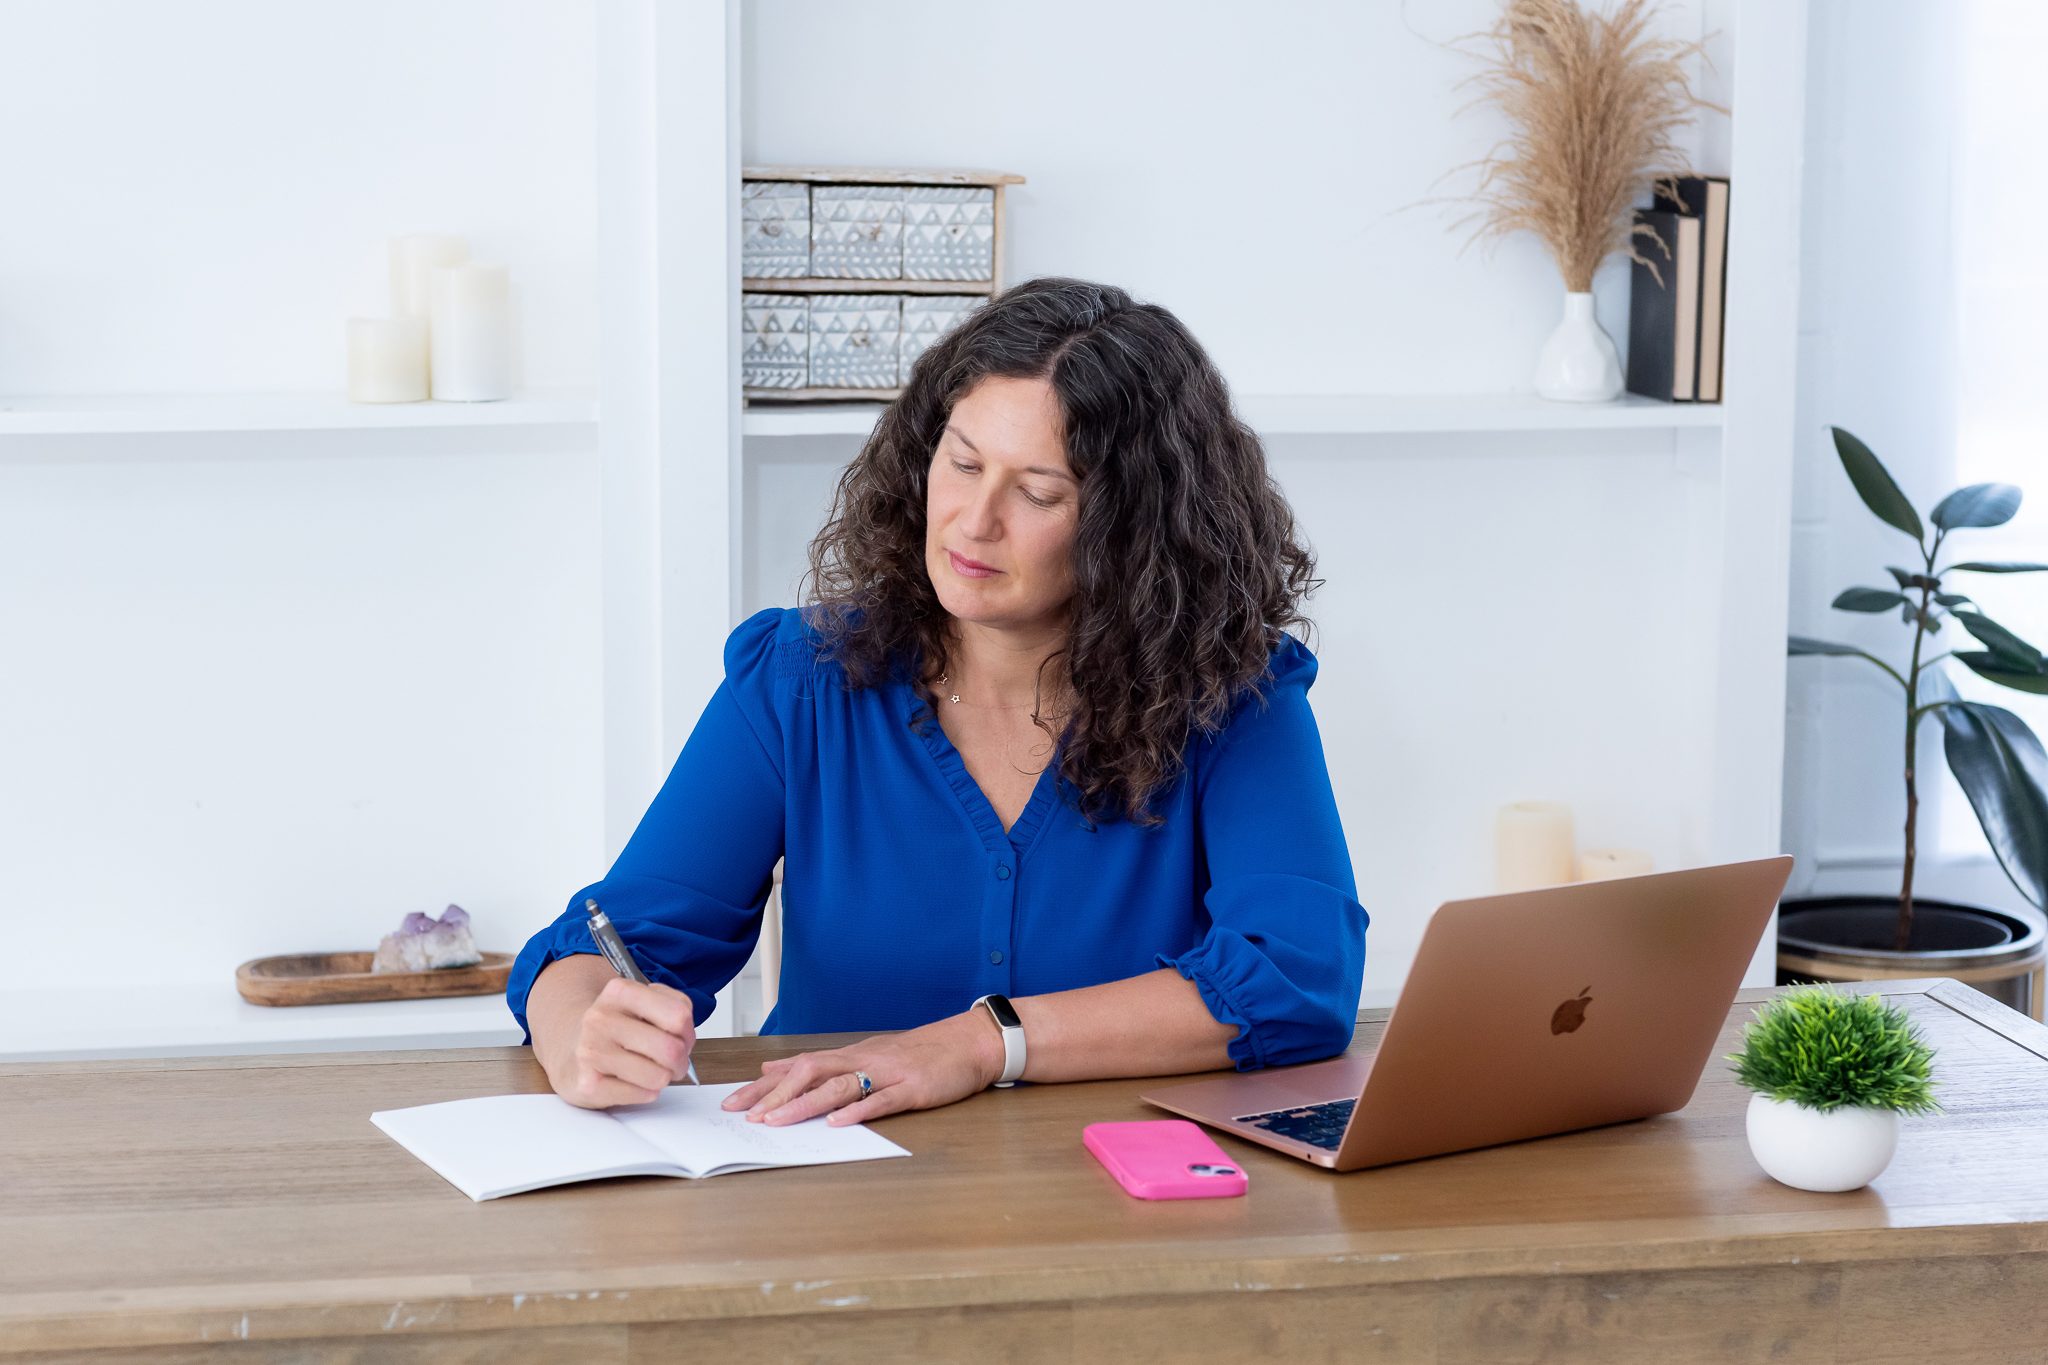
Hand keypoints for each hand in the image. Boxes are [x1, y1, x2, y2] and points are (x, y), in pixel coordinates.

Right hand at [539, 975, 696, 1109]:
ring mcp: (591, 1052)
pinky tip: (630, 1081)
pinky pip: (643, 1094)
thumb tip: (686, 1037)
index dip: (689, 1032)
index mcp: (619, 992)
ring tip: (649, 1070)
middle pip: (671, 1049)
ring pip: (659, 1076)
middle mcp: (600, 1019)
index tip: (682, 1037)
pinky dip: (645, 1091)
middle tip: (672, 1061)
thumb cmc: (615, 1028)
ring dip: (662, 1078)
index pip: (678, 1014)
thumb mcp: (642, 1002)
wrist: (568, 1048)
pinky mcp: (588, 1084)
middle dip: (680, 1061)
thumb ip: (673, 1007)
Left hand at [722, 1009, 1005, 1126]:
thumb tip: (774, 1070)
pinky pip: (882, 1100)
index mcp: (850, 1055)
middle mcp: (862, 1060)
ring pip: (839, 1086)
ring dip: (805, 1104)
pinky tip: (838, 1122)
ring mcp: (887, 1073)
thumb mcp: (865, 1054)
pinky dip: (858, 1110)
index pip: (797, 1067)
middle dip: (775, 1095)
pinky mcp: (912, 1088)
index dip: (763, 1086)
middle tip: (745, 1116)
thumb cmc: (919, 1053)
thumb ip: (821, 1064)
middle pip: (810, 1073)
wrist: (969, 1043)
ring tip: (778, 1121)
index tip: (733, 1102)